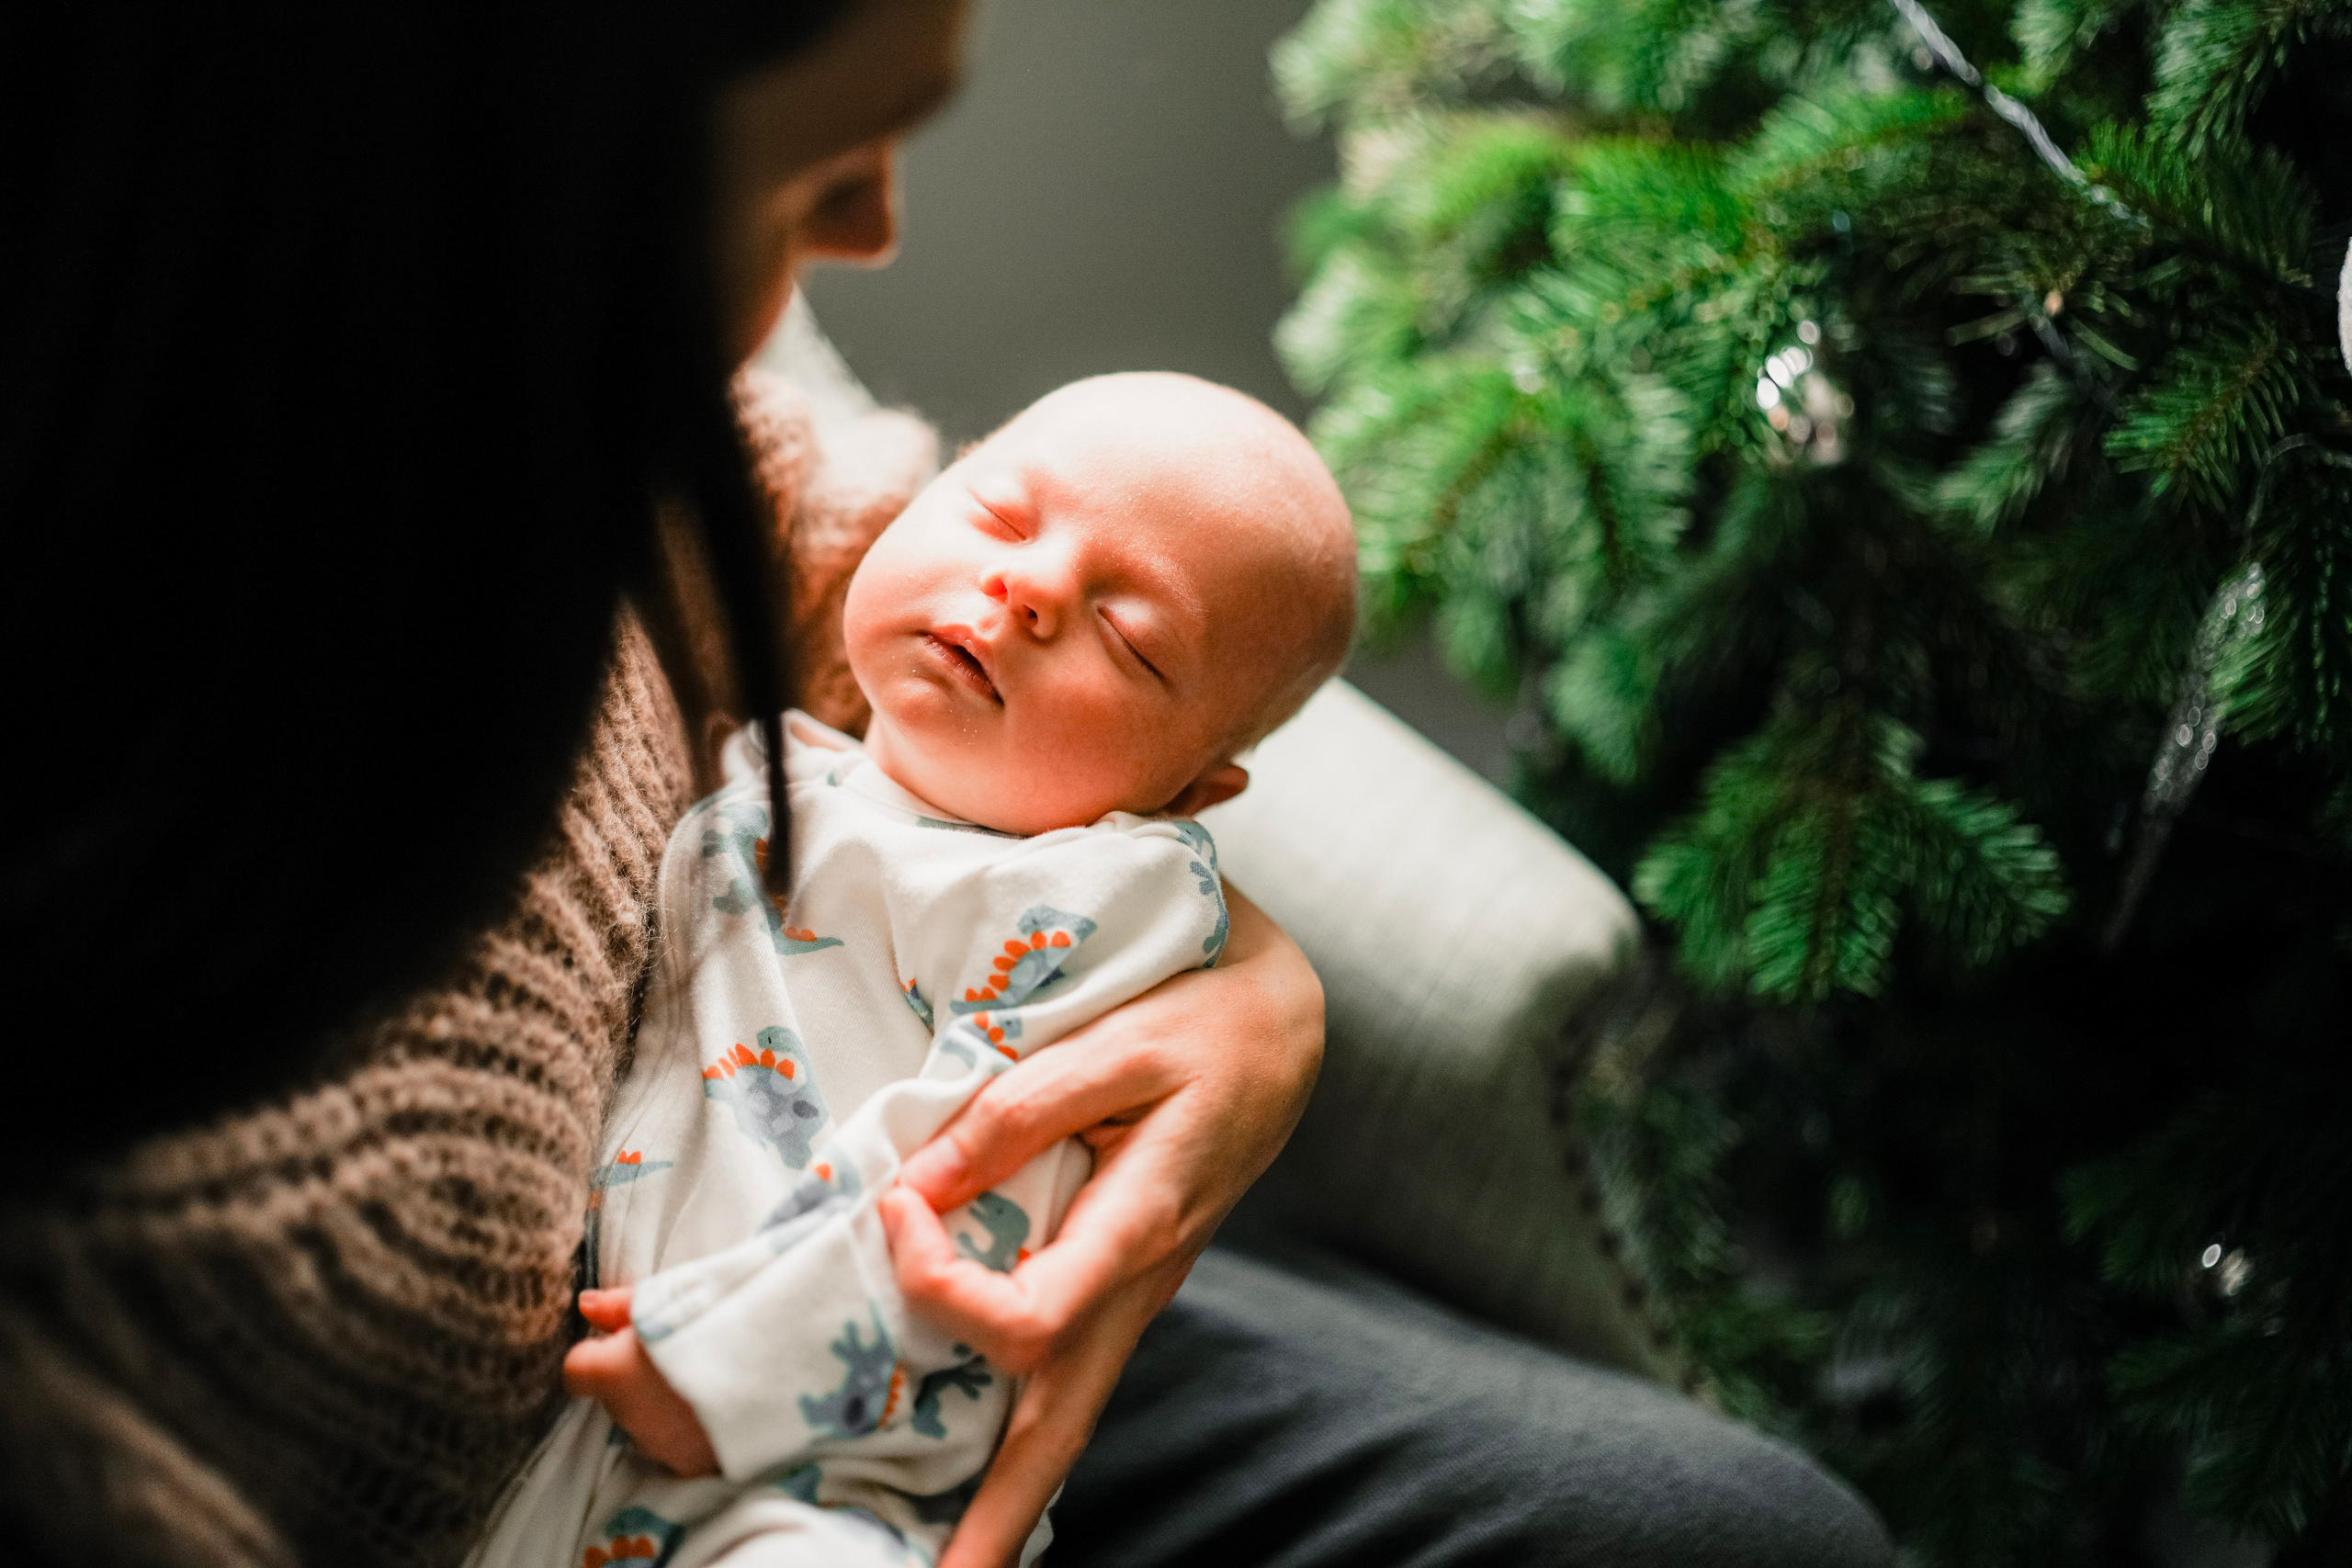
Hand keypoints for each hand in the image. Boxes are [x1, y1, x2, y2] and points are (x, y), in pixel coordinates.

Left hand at [562, 1287, 720, 1476]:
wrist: (792, 1360)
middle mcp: (631, 1418)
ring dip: (664, 1403)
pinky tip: (722, 1403)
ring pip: (646, 1423)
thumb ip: (624, 1305)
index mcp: (615, 1373)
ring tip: (709, 1373)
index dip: (601, 1353)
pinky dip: (692, 1426)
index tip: (631, 1339)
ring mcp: (662, 1447)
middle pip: (616, 1396)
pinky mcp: (696, 1465)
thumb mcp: (677, 1293)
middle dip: (637, 1376)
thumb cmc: (729, 1315)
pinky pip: (679, 1443)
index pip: (578, 1370)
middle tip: (681, 1349)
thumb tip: (586, 1306)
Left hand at [881, 885, 1322, 1567]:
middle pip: (1061, 1428)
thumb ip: (1015, 1113)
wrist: (1286, 1032)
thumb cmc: (1206, 1023)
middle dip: (1000, 1518)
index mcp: (1140, 1226)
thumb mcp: (1116, 1042)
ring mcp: (1135, 1295)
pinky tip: (984, 1470)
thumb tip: (918, 1185)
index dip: (941, 1284)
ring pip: (1068, 1418)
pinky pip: (1070, 1378)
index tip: (897, 1208)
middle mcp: (1138, 1284)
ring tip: (951, 1567)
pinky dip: (1025, 1441)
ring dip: (1008, 1500)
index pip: (1027, 1317)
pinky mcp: (1124, 1282)